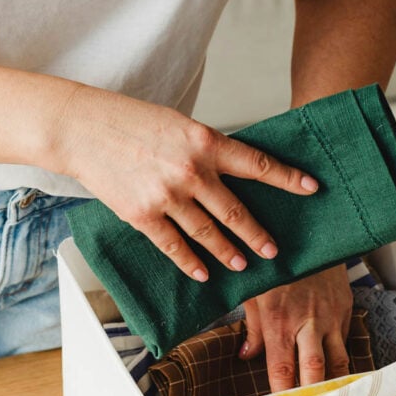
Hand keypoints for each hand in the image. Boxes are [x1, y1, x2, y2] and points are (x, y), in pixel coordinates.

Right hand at [57, 82, 317, 280]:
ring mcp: (167, 195)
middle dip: (258, 234)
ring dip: (228, 251)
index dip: (288, 178)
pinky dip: (190, 262)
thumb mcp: (179, 126)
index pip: (257, 164)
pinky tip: (203, 272)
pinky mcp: (142, 214)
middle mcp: (191, 171)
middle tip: (274, 250)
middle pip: (235, 210)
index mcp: (205, 142)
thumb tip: (233, 174)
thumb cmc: (131, 123)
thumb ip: (206, 151)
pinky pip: (174, 245)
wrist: (83, 129)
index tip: (312, 189)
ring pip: (207, 233)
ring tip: (242, 264)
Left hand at [239, 264, 352, 391]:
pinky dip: (341, 359)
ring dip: (335, 384)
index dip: (282, 395)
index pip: (282, 370)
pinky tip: (337, 371)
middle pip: (315, 372)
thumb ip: (252, 329)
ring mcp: (330, 317)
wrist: (309, 233)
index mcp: (279, 322)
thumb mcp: (252, 294)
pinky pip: (346, 342)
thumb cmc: (274, 263)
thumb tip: (245, 357)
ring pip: (339, 362)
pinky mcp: (345, 309)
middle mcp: (307, 323)